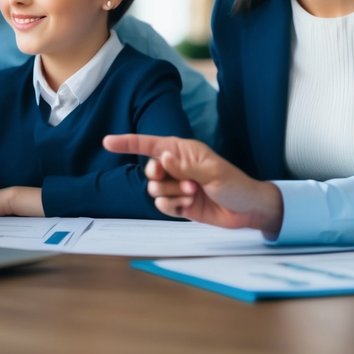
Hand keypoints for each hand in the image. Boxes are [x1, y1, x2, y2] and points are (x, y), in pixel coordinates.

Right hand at [103, 134, 283, 236]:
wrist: (247, 211)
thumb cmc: (235, 184)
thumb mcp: (213, 172)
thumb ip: (185, 166)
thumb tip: (162, 157)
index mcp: (183, 151)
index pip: (150, 145)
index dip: (127, 142)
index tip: (107, 142)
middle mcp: (176, 167)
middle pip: (149, 169)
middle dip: (160, 176)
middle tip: (180, 180)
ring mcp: (177, 187)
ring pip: (154, 190)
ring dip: (172, 193)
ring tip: (193, 193)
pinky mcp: (179, 205)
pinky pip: (162, 205)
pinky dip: (172, 207)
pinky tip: (188, 206)